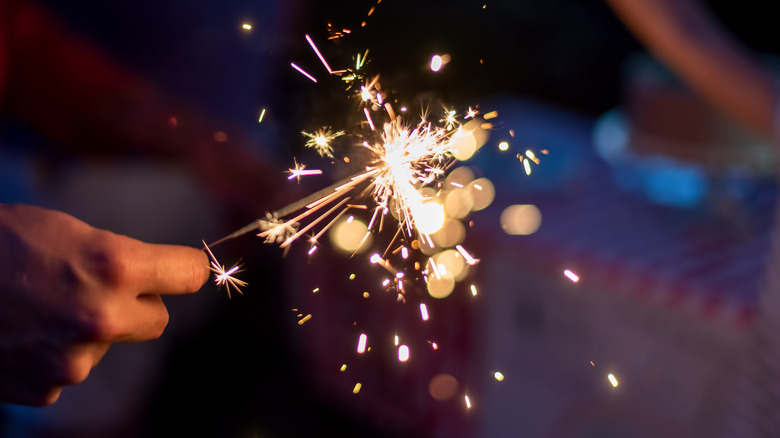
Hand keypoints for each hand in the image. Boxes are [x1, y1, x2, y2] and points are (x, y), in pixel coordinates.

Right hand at [0, 204, 208, 405]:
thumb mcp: (67, 231)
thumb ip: (120, 257)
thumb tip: (160, 276)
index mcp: (114, 266)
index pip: (191, 274)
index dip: (186, 269)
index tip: (183, 269)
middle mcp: (101, 317)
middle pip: (157, 320)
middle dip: (140, 305)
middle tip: (102, 287)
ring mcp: (72, 360)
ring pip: (108, 344)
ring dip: (91, 329)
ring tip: (42, 304)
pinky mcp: (45, 388)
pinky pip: (71, 369)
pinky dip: (56, 352)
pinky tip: (24, 330)